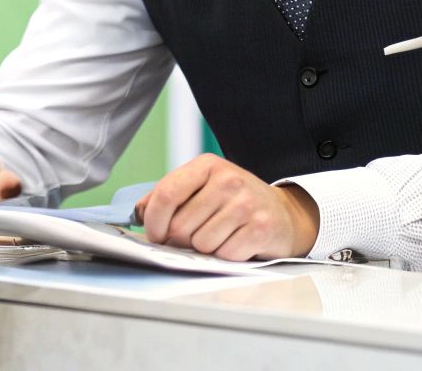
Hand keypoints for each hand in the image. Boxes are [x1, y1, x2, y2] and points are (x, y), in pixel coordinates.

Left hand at [135, 153, 319, 260]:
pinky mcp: (260, 227)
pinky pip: (224, 255)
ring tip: (220, 235)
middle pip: (180, 226)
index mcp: (206, 166)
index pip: (166, 194)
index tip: (155, 235)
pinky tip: (236, 242)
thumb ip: (168, 197)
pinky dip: (226, 256)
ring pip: (201, 244)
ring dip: (206, 248)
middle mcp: (228, 180)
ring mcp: (246, 203)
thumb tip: (139, 213)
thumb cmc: (233, 202)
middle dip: (181, 240)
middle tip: (196, 236)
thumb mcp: (201, 188)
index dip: (154, 222)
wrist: (282, 213)